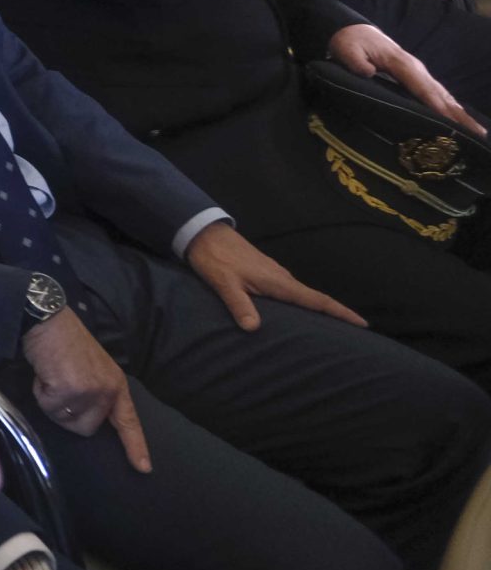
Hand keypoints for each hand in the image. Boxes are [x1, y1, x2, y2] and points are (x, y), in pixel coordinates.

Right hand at [22, 308, 149, 471]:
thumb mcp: (92, 368)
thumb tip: (81, 417)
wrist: (49, 321)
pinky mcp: (70, 390)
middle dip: (68, 413)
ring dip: (52, 403)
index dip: (136, 447)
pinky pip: (49, 407)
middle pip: (85, 428)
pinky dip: (41, 393)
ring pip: (65, 420)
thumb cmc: (65, 341)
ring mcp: (90, 391)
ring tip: (51, 377)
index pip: (129, 421)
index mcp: (116, 385)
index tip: (144, 468)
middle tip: (59, 386)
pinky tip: (44, 374)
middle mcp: (107, 391)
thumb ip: (95, 393)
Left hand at [183, 221, 364, 331]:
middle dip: (335, 316)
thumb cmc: (215, 258)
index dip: (341, 312)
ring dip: (317, 311)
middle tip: (354, 336)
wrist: (204, 233)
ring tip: (331, 331)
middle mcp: (282, 278)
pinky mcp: (265, 273)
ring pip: (302, 296)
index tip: (364, 324)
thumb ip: (239, 305)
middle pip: (315, 300)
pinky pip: (289, 292)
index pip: (317, 300)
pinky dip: (300, 304)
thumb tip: (253, 328)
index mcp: (279, 282)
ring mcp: (275, 274)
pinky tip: (297, 315)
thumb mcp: (224, 283)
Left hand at [330, 22, 487, 134]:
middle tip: (478, 134)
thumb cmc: (350, 42)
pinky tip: (458, 119)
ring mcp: (418, 71)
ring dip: (459, 112)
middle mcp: (416, 68)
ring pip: (443, 94)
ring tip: (476, 131)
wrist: (354, 30)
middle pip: (440, 94)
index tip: (451, 122)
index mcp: (401, 63)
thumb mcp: (347, 49)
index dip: (437, 106)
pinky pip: (436, 93)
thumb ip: (356, 61)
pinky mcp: (416, 76)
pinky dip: (449, 106)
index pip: (422, 88)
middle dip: (459, 114)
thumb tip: (367, 71)